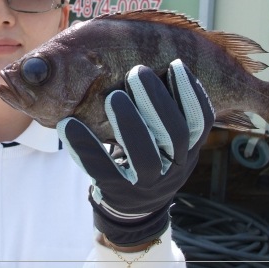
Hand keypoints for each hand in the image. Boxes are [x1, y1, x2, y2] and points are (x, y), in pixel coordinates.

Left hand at [57, 59, 213, 246]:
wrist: (132, 206)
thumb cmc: (148, 157)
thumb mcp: (164, 140)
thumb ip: (162, 111)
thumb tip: (157, 63)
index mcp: (188, 151)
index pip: (199, 122)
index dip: (191, 94)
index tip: (177, 64)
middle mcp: (174, 169)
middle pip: (175, 135)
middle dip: (158, 101)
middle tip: (138, 71)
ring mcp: (146, 185)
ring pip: (145, 157)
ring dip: (130, 122)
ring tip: (113, 95)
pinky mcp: (116, 192)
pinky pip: (100, 169)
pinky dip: (85, 145)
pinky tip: (68, 124)